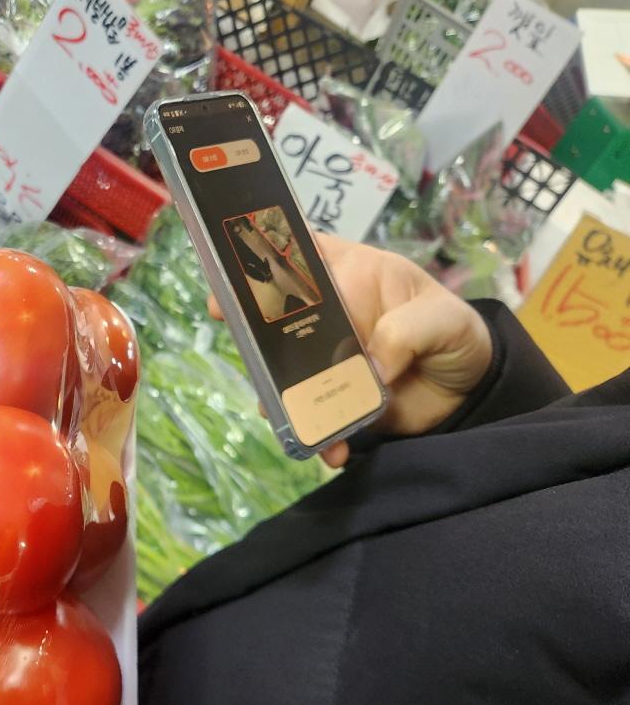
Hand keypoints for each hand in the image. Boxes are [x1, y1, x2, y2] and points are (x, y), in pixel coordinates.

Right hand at [208, 233, 492, 467]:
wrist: (470, 393)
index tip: (232, 287)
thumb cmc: (456, 334)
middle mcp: (328, 311)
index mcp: (351, 272)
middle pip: (275, 315)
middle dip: (253, 337)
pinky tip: (330, 449)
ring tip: (296, 419)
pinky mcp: (332, 395)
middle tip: (251, 359)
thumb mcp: (444, 320)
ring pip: (284, 370)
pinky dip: (318, 435)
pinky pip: (311, 413)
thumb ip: (407, 331)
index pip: (298, 255)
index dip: (261, 263)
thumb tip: (370, 364)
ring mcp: (325, 356)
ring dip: (284, 397)